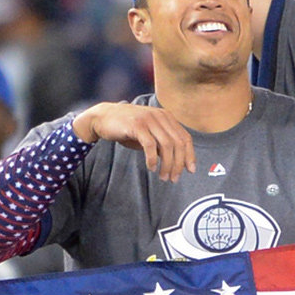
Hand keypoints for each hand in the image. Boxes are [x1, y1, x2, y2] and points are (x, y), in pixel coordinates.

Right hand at [73, 102, 195, 180]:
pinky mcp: (137, 125)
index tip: (190, 170)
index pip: (185, 138)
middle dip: (178, 164)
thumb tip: (177, 162)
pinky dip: (152, 159)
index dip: (190, 155)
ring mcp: (149, 119)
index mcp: (166, 117)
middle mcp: (160, 116)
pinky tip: (151, 168)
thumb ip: (162, 143)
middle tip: (174, 178)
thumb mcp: (149, 134)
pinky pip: (150, 145)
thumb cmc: (127, 128)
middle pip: (178, 143)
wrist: (103, 117)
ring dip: (167, 164)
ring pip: (167, 145)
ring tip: (163, 177)